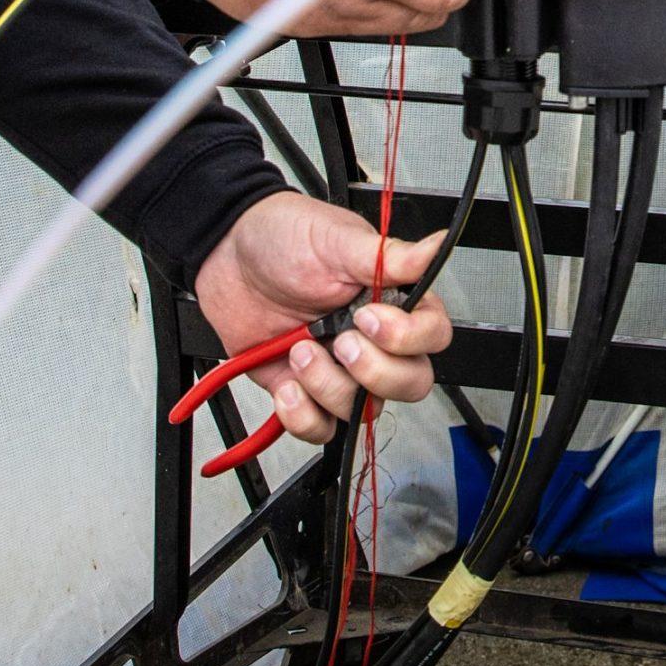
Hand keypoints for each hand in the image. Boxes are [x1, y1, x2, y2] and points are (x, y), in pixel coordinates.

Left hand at [192, 192, 454, 446]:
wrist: (227, 254)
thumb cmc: (284, 238)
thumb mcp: (337, 241)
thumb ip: (390, 256)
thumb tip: (437, 245)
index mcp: (392, 301)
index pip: (432, 336)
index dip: (409, 338)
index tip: (369, 317)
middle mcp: (374, 341)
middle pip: (410, 383)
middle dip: (376, 373)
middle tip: (341, 343)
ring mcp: (340, 370)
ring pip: (363, 410)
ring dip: (328, 386)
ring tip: (298, 351)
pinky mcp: (305, 390)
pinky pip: (321, 427)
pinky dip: (303, 416)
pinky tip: (286, 385)